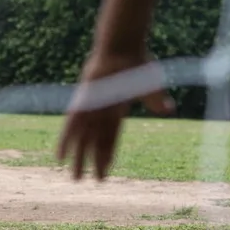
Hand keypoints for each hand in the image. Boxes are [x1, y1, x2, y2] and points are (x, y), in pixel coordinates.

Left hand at [56, 49, 174, 180]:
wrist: (121, 47)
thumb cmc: (137, 63)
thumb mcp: (150, 86)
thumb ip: (156, 101)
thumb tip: (170, 109)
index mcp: (116, 112)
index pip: (110, 141)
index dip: (106, 158)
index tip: (104, 174)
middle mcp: (101, 113)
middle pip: (94, 144)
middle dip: (90, 163)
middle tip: (83, 182)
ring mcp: (90, 108)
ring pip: (82, 140)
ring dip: (78, 159)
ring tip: (73, 178)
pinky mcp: (82, 102)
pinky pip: (71, 125)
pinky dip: (65, 141)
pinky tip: (59, 156)